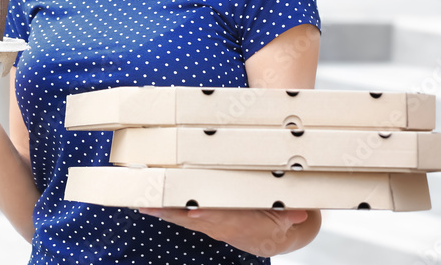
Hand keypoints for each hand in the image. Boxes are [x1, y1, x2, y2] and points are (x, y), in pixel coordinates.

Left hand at [137, 207, 310, 257]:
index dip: (205, 216)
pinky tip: (145, 203)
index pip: (218, 219)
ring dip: (160, 210)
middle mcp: (216, 225)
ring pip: (179, 216)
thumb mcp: (285, 218)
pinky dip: (161, 209)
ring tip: (141, 201)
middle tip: (150, 204)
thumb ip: (289, 215)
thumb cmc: (273, 221)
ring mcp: (205, 224)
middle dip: (169, 211)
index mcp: (235, 223)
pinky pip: (177, 214)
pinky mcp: (198, 219)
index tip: (192, 212)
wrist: (266, 238)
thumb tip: (299, 214)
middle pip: (189, 218)